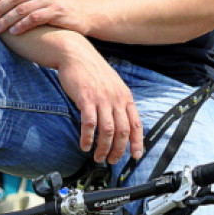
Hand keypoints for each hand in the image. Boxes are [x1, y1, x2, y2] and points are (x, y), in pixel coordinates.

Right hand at [55, 43, 143, 163]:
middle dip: (118, 150)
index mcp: (125, 96)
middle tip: (111, 160)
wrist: (76, 54)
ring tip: (98, 157)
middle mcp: (116, 99)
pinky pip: (90, 124)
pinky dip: (88, 138)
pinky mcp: (86, 99)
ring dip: (103, 148)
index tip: (136, 156)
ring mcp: (102, 99)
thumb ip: (118, 101)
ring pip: (108, 131)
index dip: (137, 142)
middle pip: (123, 131)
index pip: (136, 123)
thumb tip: (122, 120)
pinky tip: (85, 146)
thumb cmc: (93, 70)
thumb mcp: (113, 84)